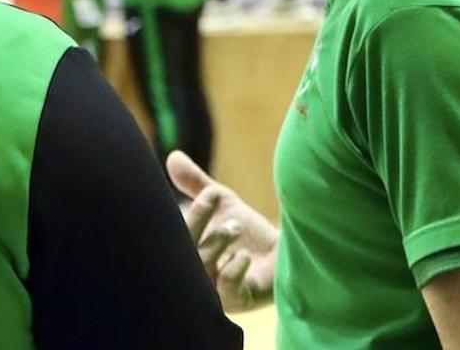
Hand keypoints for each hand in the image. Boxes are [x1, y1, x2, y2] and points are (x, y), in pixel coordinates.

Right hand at [167, 150, 277, 312]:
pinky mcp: (236, 302)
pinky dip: (232, 269)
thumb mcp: (223, 204)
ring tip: (237, 225)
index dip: (191, 213)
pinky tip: (244, 256)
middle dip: (198, 220)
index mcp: (188, 249)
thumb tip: (173, 156)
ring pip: (202, 268)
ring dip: (217, 240)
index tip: (211, 191)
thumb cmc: (250, 232)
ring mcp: (214, 290)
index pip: (175, 233)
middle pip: (184, 250)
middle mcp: (196, 272)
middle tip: (216, 198)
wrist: (287, 256)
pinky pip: (225, 289)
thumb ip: (197, 185)